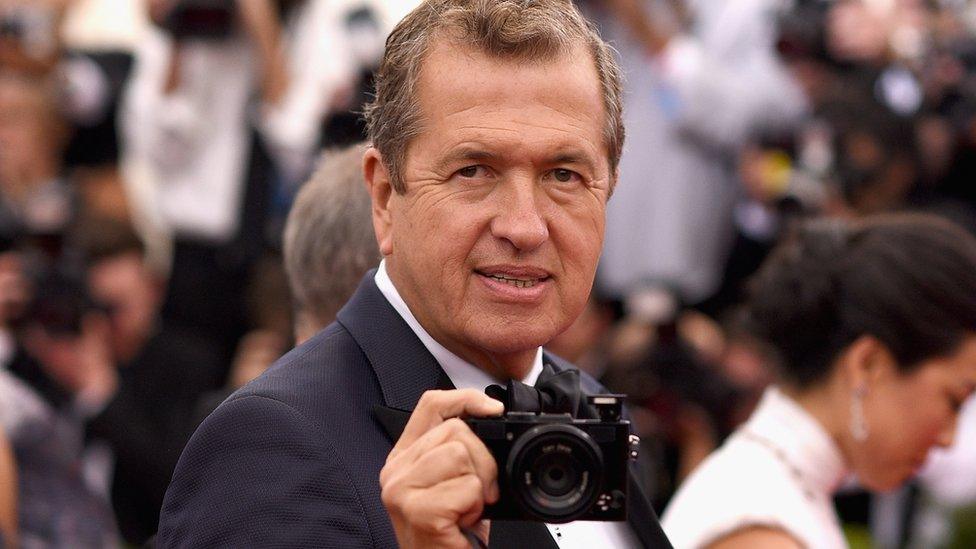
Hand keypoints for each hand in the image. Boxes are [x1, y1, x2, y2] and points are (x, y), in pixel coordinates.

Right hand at [380, 389, 503, 548]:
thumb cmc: (449, 535)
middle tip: (478, 494)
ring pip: (461, 453)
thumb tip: (490, 416)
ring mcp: (401, 490)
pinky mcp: (418, 511)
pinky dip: (475, 508)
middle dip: (483, 461)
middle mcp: (396, 470)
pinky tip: (462, 524)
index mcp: (404, 458)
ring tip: (466, 510)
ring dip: (479, 486)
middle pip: (455, 429)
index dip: (466, 398)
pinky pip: (467, 488)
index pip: (431, 404)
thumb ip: (456, 451)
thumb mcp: (451, 484)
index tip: (493, 409)